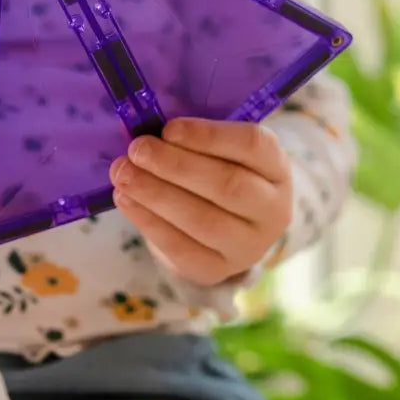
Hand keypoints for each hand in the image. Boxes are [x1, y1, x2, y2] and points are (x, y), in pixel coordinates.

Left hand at [109, 118, 291, 286]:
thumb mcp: (216, 150)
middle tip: (137, 150)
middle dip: (175, 165)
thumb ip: (190, 137)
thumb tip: (147, 129)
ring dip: (156, 194)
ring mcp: (249, 246)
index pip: (252, 146)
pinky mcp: (218, 270)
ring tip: (123, 173)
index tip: (168, 128)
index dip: (209, 135)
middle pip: (228, 185)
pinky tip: (125, 199)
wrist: (223, 226)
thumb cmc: (214, 171)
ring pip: (204, 220)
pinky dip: (149, 222)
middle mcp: (273, 209)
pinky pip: (182, 249)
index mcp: (276, 167)